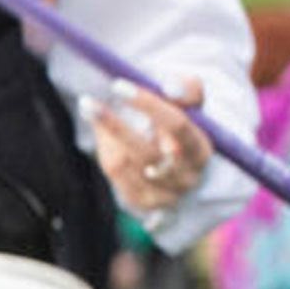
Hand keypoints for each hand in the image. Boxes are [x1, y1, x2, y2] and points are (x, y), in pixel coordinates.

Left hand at [87, 76, 212, 222]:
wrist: (179, 168)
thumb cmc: (180, 128)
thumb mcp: (191, 107)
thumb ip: (187, 90)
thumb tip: (170, 86)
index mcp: (201, 150)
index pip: (177, 125)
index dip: (148, 105)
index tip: (118, 85)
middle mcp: (186, 177)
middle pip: (147, 151)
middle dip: (115, 125)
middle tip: (87, 102)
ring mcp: (163, 195)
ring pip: (124, 164)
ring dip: (105, 136)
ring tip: (93, 110)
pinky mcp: (142, 202)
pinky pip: (115, 175)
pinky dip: (105, 151)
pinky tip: (103, 132)